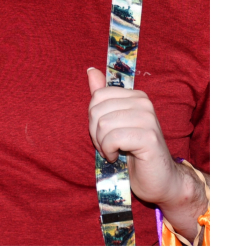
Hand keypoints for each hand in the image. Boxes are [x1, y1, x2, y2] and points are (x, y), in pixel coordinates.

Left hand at [86, 68, 182, 207]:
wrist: (159, 180)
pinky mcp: (149, 137)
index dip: (93, 118)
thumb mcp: (114, 121)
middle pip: (98, 110)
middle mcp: (144, 103)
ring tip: (112, 151)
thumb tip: (91, 70)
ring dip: (102, 144)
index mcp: (136, 96)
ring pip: (104, 125)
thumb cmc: (133, 151)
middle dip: (96, 132)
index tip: (103, 133)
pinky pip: (113, 138)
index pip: (98, 96)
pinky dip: (109, 151)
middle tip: (106, 146)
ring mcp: (148, 119)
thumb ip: (103, 96)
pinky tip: (116, 157)